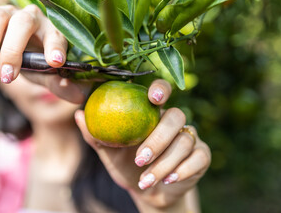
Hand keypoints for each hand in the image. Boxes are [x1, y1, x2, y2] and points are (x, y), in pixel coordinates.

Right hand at [0, 4, 89, 103]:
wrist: (6, 54)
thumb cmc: (32, 63)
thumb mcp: (46, 76)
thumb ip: (61, 85)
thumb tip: (79, 97)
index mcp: (51, 30)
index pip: (56, 34)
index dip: (56, 47)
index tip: (56, 62)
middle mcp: (31, 17)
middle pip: (24, 23)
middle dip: (14, 51)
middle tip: (9, 77)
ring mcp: (8, 13)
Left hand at [75, 79, 210, 209]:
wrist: (147, 191)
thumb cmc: (126, 166)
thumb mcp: (109, 153)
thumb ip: (96, 135)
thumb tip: (79, 115)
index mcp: (152, 114)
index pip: (161, 91)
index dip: (161, 89)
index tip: (154, 98)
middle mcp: (174, 122)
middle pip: (176, 116)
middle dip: (158, 138)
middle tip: (140, 158)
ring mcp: (190, 137)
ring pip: (185, 141)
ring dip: (164, 163)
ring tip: (145, 180)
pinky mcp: (202, 155)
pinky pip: (199, 157)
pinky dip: (183, 170)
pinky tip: (168, 180)